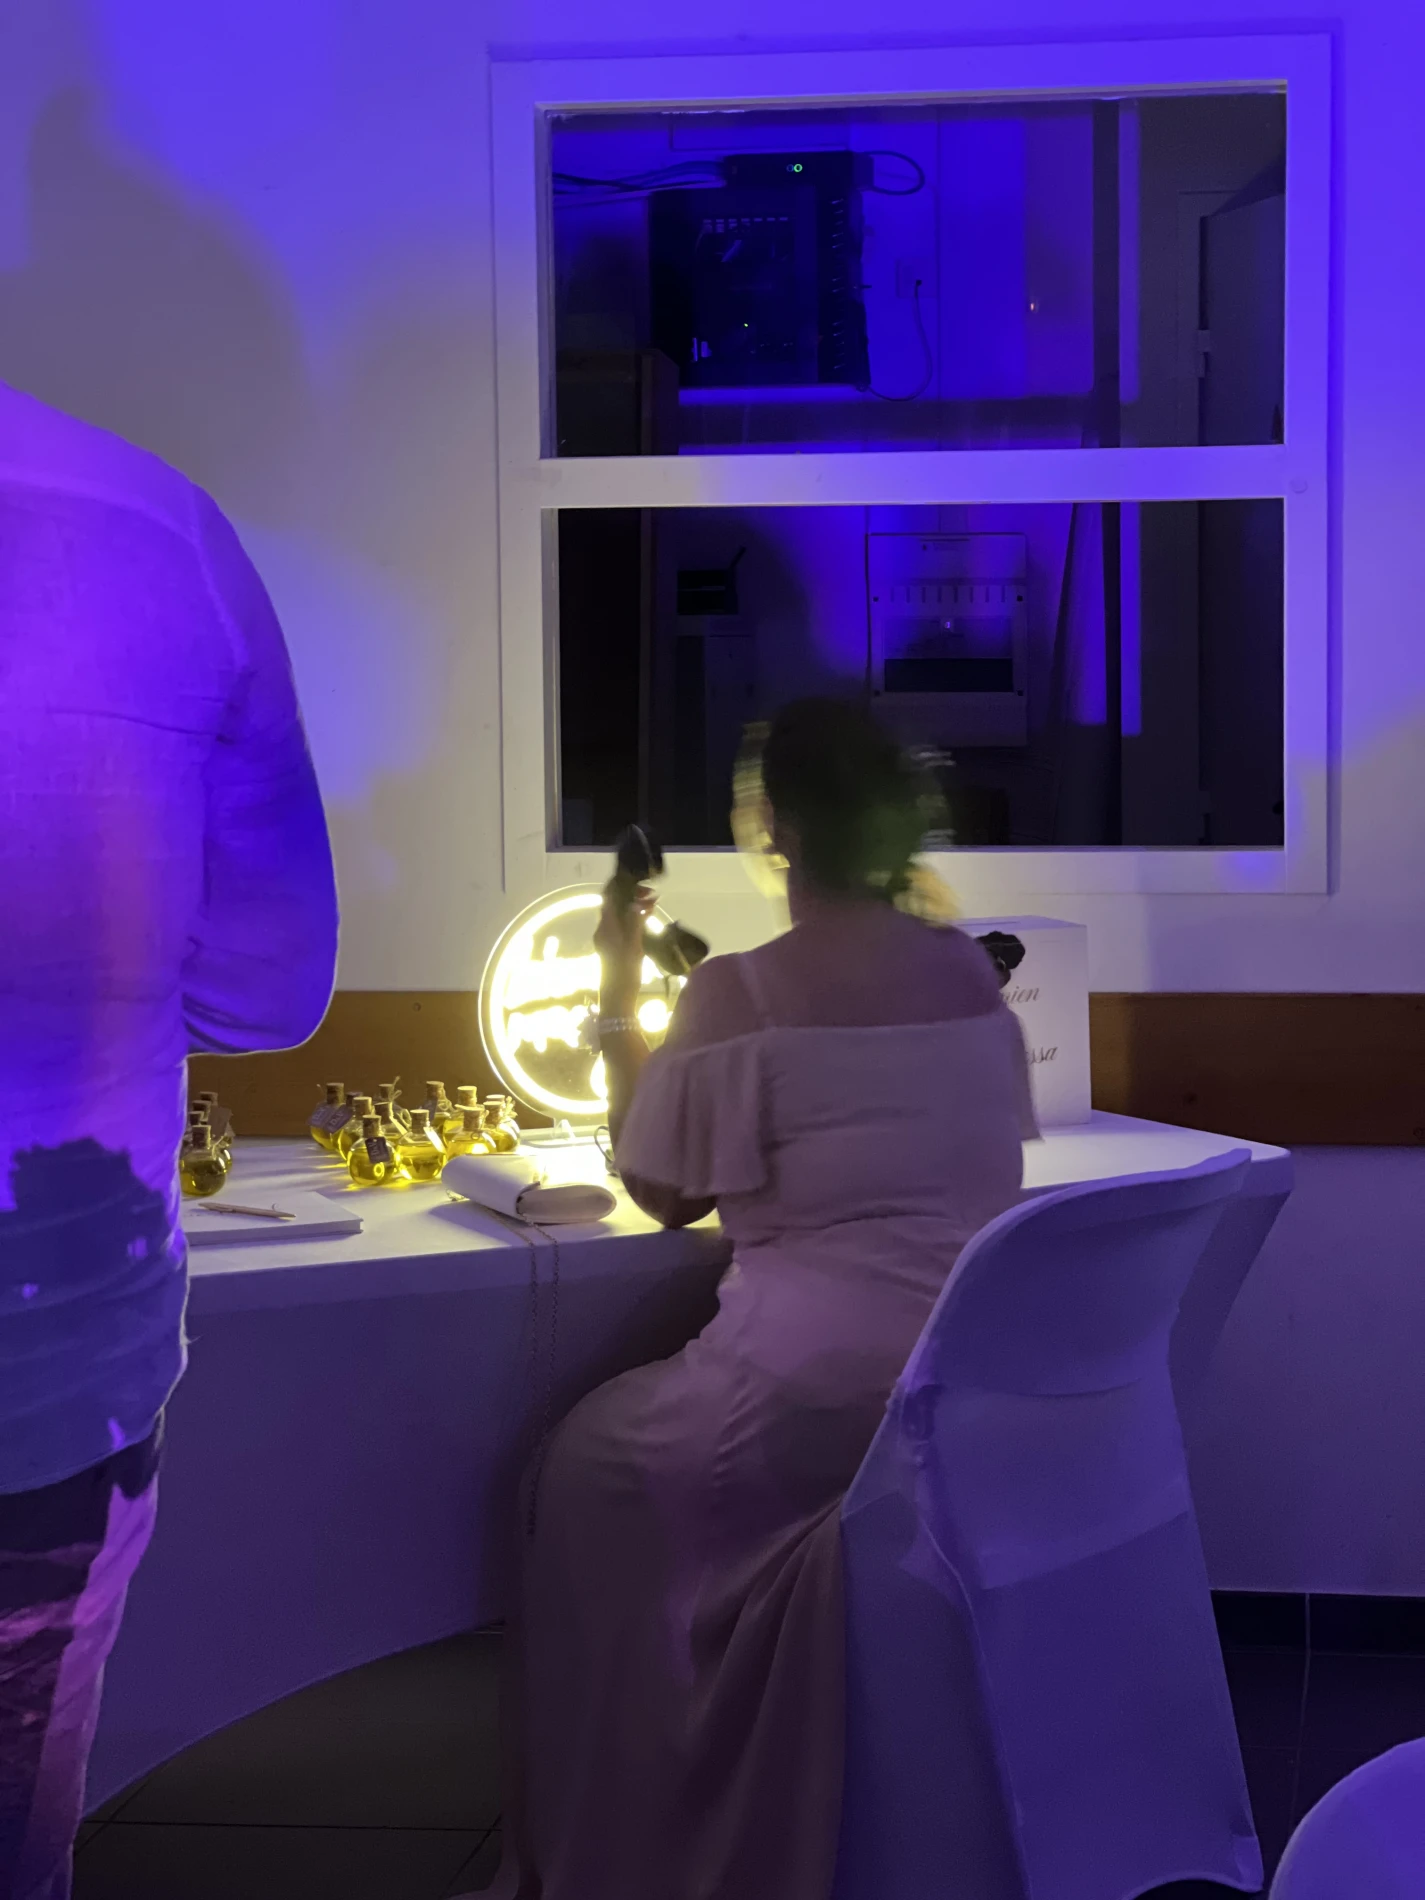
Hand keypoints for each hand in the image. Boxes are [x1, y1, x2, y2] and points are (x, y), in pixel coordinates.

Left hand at [595, 877, 654, 1012]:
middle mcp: (603, 931)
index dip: (621, 885)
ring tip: (652, 903)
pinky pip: (622, 925)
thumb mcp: (633, 946)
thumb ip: (635, 923)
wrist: (617, 1000)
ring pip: (619, 915)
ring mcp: (607, 939)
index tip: (639, 883)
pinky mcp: (613, 948)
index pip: (608, 897)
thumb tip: (636, 902)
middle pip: (614, 905)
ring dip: (633, 907)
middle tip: (651, 895)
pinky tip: (647, 919)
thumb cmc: (624, 974)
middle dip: (631, 895)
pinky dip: (633, 918)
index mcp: (606, 928)